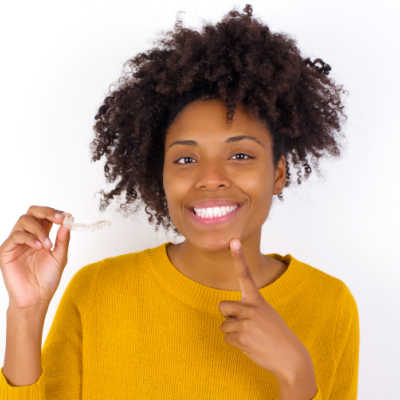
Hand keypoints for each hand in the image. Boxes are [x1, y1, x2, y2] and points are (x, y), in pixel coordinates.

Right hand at [0, 205, 71, 309]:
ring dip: (39, 229)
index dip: (55, 213)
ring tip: (48, 245)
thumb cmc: (47, 279)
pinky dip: (29, 238)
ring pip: (23, 221)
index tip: (66, 217)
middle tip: (58, 219)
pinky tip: (39, 247)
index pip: (45, 215)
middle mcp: (28, 235)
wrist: (36, 298)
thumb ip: (63, 240)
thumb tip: (67, 223)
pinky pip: (16, 236)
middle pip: (32, 212)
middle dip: (47, 212)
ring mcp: (16, 242)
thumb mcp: (60, 257)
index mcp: (41, 235)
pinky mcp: (6, 250)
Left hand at [218, 238, 312, 381]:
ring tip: (252, 336)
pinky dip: (236, 343)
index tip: (233, 240)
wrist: (290, 357)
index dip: (238, 257)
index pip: (245, 275)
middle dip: (229, 316)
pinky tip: (251, 345)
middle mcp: (250, 307)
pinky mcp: (242, 338)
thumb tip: (227, 311)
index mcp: (257, 299)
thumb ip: (248, 308)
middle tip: (244, 324)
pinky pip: (227, 338)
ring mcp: (245, 322)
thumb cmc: (275, 333)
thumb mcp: (266, 313)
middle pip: (223, 306)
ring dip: (234, 333)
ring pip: (224, 325)